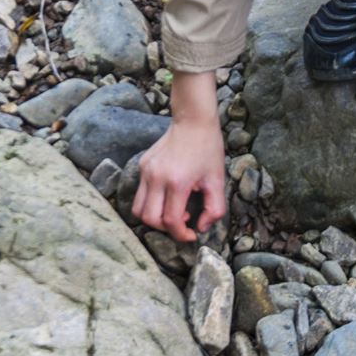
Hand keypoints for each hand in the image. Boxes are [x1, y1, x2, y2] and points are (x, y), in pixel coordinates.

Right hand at [131, 72, 226, 241]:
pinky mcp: (142, 165)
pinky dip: (151, 202)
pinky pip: (139, 193)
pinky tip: (168, 194)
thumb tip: (201, 228)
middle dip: (165, 229)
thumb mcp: (217, 181)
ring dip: (153, 218)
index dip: (180, 234)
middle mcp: (156, 178)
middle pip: (149, 219)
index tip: (191, 234)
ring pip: (137, 209)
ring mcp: (146, 171)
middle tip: (181, 222)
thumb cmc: (208, 149)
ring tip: (172, 210)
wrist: (193, 121)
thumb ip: (214, 209)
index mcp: (177, 182)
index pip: (170, 221)